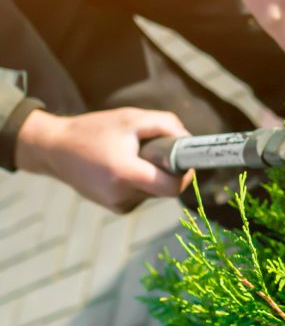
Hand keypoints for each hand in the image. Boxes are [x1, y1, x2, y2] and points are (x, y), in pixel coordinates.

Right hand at [15, 108, 194, 212]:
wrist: (54, 149)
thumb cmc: (94, 130)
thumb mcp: (131, 118)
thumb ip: (166, 125)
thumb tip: (188, 141)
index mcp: (125, 174)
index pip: (171, 187)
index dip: (184, 175)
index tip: (184, 160)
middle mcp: (122, 196)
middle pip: (164, 188)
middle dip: (166, 170)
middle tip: (152, 151)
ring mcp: (117, 205)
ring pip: (154, 191)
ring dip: (152, 175)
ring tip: (130, 157)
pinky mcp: (115, 208)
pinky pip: (141, 195)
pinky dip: (140, 182)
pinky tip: (122, 168)